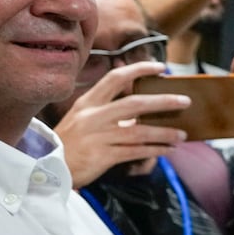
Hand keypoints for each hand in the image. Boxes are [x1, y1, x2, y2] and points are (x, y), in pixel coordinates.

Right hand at [52, 62, 188, 186]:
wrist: (47, 167)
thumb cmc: (70, 142)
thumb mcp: (83, 119)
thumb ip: (109, 112)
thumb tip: (143, 110)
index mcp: (88, 103)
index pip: (115, 78)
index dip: (139, 70)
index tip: (161, 67)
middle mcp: (93, 116)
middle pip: (135, 104)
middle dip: (163, 101)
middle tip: (185, 101)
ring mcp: (98, 136)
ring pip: (139, 131)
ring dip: (165, 132)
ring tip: (182, 134)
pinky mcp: (102, 156)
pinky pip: (136, 151)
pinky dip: (155, 150)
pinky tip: (169, 150)